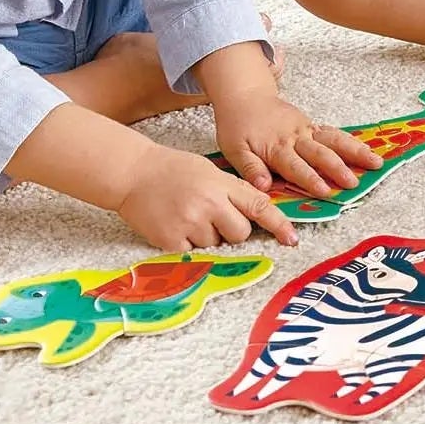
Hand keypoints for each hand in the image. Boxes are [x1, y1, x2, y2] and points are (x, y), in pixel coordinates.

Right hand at [115, 145, 299, 250]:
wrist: (132, 172)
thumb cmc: (173, 170)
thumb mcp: (210, 172)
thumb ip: (234, 191)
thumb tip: (258, 213)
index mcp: (222, 184)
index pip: (258, 206)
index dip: (278, 224)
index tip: (291, 239)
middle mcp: (209, 204)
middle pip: (241, 233)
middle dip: (233, 229)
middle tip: (213, 215)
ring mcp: (190, 223)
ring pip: (217, 245)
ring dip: (208, 236)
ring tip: (188, 216)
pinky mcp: (172, 241)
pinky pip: (194, 253)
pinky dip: (188, 244)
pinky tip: (176, 225)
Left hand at [215, 92, 382, 197]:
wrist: (244, 96)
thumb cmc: (237, 126)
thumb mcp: (234, 149)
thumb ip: (250, 169)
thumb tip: (263, 186)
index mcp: (276, 147)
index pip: (296, 167)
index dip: (311, 179)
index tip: (325, 191)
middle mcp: (295, 138)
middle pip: (320, 154)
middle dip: (338, 168)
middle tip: (353, 182)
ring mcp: (306, 129)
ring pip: (334, 141)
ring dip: (355, 152)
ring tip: (375, 162)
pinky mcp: (312, 125)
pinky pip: (334, 134)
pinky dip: (351, 142)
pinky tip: (367, 150)